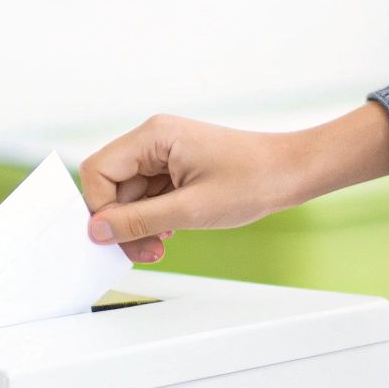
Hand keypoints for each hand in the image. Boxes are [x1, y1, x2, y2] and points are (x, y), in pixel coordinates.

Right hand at [79, 102, 388, 262]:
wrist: (291, 173)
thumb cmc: (252, 181)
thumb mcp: (189, 211)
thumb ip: (138, 221)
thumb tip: (97, 231)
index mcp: (153, 136)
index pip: (98, 171)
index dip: (100, 209)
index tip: (117, 238)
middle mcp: (154, 140)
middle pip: (112, 185)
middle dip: (122, 223)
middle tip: (144, 251)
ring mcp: (165, 154)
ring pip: (129, 195)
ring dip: (139, 225)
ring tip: (160, 246)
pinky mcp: (176, 167)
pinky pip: (149, 195)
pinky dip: (153, 218)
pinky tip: (171, 233)